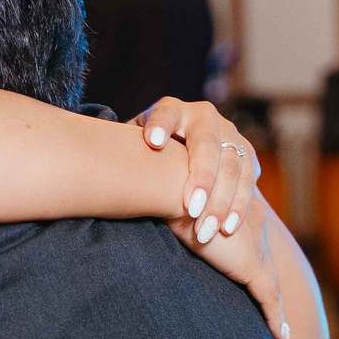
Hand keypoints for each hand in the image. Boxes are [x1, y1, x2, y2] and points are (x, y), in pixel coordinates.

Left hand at [134, 98, 259, 245]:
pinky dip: (238, 206)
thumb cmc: (148, 156)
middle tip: (191, 207)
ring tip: (207, 228)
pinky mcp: (246, 155)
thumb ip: (122, 150)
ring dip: (221, 200)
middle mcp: (205, 117)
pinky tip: (227, 228)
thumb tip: (90, 158)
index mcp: (174, 110)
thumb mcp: (135, 148)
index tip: (152, 141)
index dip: (161, 125)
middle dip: (201, 176)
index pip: (167, 113)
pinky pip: (248, 182)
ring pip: (232, 166)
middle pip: (206, 144)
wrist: (185, 154)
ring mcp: (229, 135)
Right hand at [176, 186, 292, 338]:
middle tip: (275, 306)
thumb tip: (153, 211)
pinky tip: (280, 335)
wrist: (176, 186)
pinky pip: (269, 297)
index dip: (252, 251)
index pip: (251, 233)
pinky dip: (275, 317)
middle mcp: (254, 222)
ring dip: (276, 306)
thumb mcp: (177, 202)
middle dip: (268, 279)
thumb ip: (176, 211)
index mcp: (239, 204)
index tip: (252, 263)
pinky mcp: (251, 264)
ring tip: (280, 328)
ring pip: (271, 282)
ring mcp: (255, 244)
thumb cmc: (168, 190)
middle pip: (264, 257)